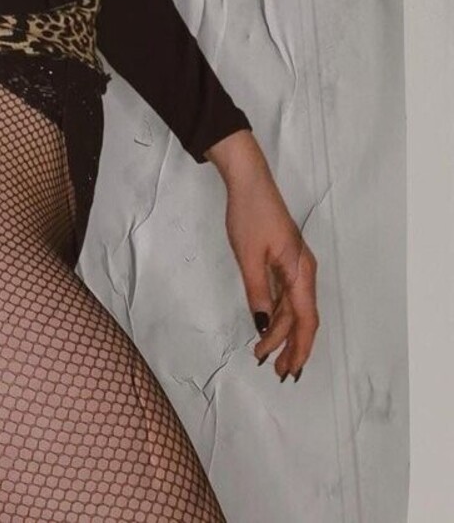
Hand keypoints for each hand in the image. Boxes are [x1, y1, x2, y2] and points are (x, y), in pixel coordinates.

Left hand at [206, 131, 319, 382]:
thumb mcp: (248, 256)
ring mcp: (296, 265)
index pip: (305, 320)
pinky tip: (270, 326)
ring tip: (271, 356)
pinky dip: (280, 314)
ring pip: (295, 308)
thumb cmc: (249, 215)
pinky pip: (287, 295)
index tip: (287, 369)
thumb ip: (258, 292)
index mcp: (300, 271)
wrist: (249, 181)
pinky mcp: (285, 259)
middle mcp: (304, 271)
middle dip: (294, 347)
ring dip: (285, 333)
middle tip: (280, 372)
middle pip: (304, 318)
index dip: (299, 348)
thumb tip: (265, 326)